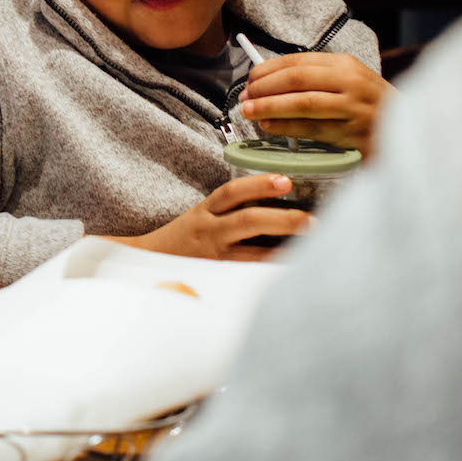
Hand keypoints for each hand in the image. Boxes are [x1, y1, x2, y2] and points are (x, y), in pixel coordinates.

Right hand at [106, 175, 309, 260]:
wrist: (148, 264)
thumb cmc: (182, 239)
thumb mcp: (199, 216)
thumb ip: (229, 208)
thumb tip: (273, 194)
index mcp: (205, 212)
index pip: (231, 193)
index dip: (258, 185)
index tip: (285, 181)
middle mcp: (210, 233)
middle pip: (248, 222)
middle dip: (282, 220)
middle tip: (312, 220)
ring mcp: (215, 259)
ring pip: (253, 256)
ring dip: (284, 253)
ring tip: (313, 249)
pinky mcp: (219, 279)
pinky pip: (248, 278)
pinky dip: (270, 276)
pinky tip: (292, 275)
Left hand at [238, 51, 390, 155]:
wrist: (408, 130)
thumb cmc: (368, 106)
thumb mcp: (348, 82)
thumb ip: (316, 79)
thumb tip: (269, 80)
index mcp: (346, 64)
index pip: (298, 61)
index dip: (268, 70)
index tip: (249, 79)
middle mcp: (351, 81)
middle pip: (297, 79)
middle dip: (265, 88)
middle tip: (244, 97)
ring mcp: (353, 107)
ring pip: (303, 103)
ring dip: (270, 107)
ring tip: (250, 112)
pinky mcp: (353, 132)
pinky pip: (312, 129)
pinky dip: (287, 127)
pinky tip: (271, 126)